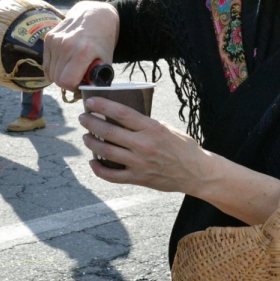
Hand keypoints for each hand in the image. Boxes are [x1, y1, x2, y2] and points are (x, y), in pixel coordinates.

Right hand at [43, 1, 119, 91]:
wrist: (96, 15)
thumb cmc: (103, 40)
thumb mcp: (106, 61)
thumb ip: (97, 79)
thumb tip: (87, 95)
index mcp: (83, 51)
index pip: (67, 81)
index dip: (74, 87)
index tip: (81, 84)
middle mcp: (66, 45)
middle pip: (57, 79)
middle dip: (67, 83)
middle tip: (77, 77)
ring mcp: (55, 40)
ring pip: (50, 72)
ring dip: (60, 75)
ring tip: (73, 68)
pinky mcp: (48, 37)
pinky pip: (46, 63)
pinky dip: (54, 67)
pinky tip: (65, 61)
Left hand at [79, 97, 207, 192]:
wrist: (196, 172)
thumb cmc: (184, 147)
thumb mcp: (167, 128)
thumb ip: (146, 124)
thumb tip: (125, 117)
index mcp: (152, 128)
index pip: (121, 113)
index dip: (103, 106)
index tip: (90, 102)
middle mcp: (144, 145)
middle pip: (109, 131)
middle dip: (91, 123)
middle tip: (83, 118)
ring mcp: (139, 163)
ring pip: (106, 152)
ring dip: (91, 142)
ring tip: (85, 136)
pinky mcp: (138, 178)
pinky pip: (111, 175)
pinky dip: (98, 168)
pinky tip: (93, 162)